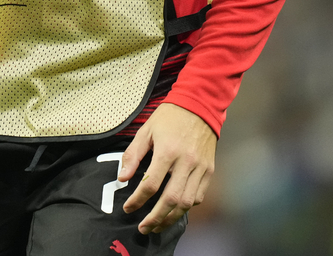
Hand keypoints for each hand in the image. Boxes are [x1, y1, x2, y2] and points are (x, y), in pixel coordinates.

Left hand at [119, 103, 215, 233]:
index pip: (151, 185)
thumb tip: (123, 178)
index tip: (128, 207)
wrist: (199, 105)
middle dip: (155, 218)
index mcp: (167, 151)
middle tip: (143, 228)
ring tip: (157, 225)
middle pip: (171, 200)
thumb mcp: (146, 130)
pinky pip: (198, 196)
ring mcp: (200, 168)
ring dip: (171, 218)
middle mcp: (186, 162)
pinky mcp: (209, 170)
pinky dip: (186, 207)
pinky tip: (175, 210)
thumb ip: (133, 154)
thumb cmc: (169, 117)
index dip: (137, 200)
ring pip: (186, 202)